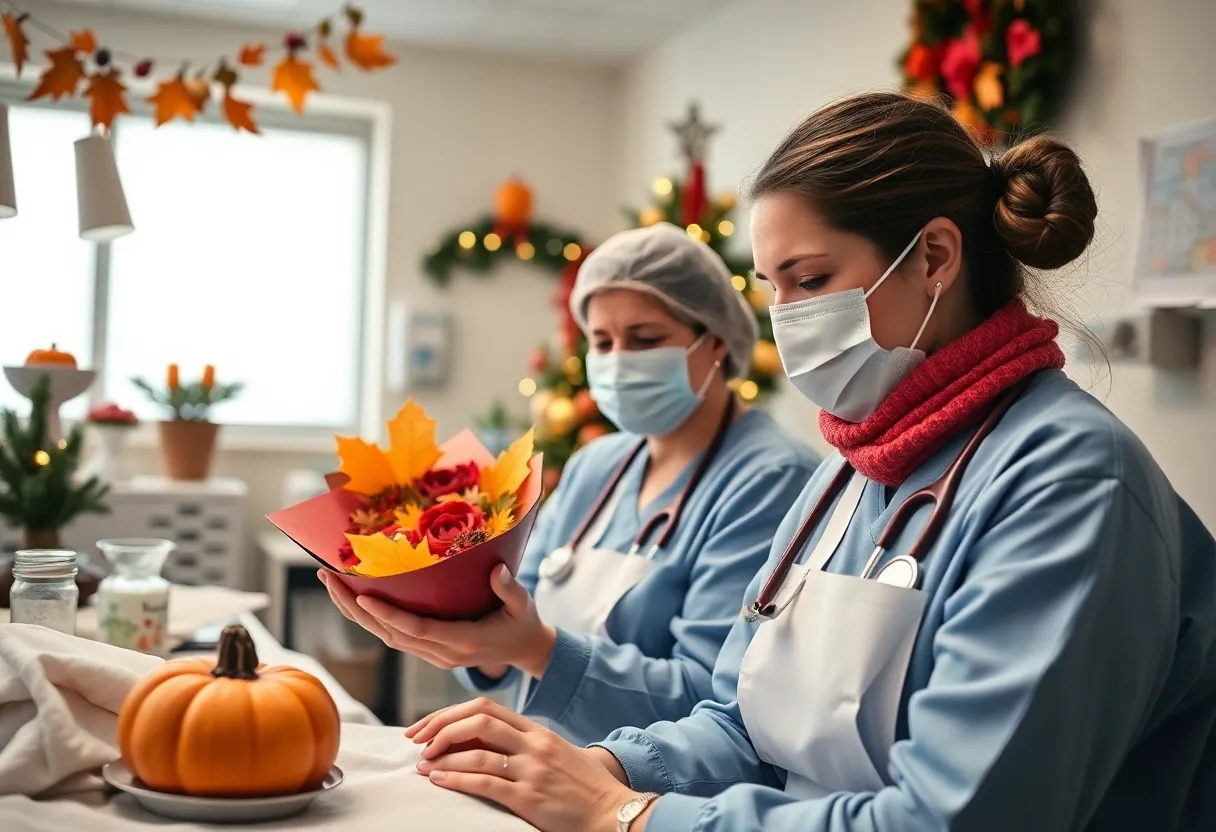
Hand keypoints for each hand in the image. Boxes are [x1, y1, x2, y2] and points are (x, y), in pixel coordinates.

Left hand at [318, 566, 556, 677]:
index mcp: (463, 641)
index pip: (417, 629)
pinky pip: (393, 637)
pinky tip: (352, 598)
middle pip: (389, 634)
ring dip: (355, 613)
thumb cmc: (523, 622)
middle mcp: (442, 653)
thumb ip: (510, 589)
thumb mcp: (523, 604)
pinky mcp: (429, 651)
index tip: (361, 594)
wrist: (525, 651)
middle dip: (355, 608)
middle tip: (328, 578)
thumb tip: (497, 570)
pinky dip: (369, 619)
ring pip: (386, 638)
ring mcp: (433, 655)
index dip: (387, 614)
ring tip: (330, 583)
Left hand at [412, 697, 639, 831]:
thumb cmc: (584, 787)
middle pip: (479, 718)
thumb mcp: (556, 753)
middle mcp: (533, 744)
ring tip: (423, 765)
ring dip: (443, 755)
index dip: (451, 713)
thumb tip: (486, 742)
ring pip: (478, 749)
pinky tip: (439, 780)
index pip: (487, 708)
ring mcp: (532, 769)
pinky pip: (486, 782)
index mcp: (537, 731)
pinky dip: (457, 778)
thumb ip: (526, 744)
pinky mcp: (530, 797)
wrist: (612, 812)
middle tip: (417, 740)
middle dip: (441, 727)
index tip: (427, 726)